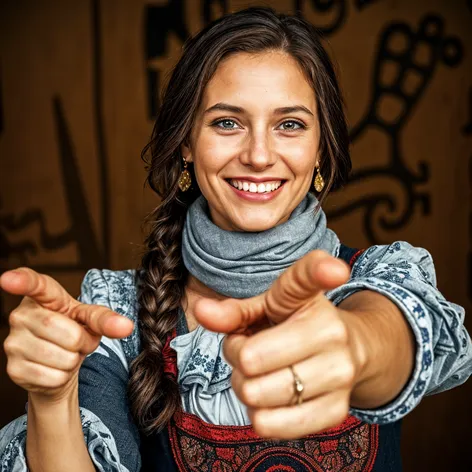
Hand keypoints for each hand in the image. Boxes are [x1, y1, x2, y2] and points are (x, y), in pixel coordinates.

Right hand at [1, 268, 133, 401]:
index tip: (8, 279)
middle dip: (82, 342)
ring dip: (74, 360)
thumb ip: (107, 319)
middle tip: (78, 341)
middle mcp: (21, 316)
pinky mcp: (13, 369)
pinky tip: (55, 368)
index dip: (22, 281)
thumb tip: (125, 327)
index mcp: (42, 297)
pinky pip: (53, 376)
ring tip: (66, 353)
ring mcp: (13, 343)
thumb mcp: (91, 320)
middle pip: (66, 332)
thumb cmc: (74, 332)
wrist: (59, 365)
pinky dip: (63, 377)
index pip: (33, 285)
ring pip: (62, 358)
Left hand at [194, 250, 362, 439]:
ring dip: (245, 389)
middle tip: (250, 352)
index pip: (312, 277)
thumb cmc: (292, 326)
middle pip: (251, 358)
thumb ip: (231, 312)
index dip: (322, 271)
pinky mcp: (337, 410)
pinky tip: (271, 400)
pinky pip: (272, 425)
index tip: (334, 270)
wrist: (345, 353)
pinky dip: (259, 417)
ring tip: (261, 375)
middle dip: (237, 359)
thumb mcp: (263, 310)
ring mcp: (340, 372)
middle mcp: (333, 330)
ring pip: (257, 394)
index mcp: (309, 296)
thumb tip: (201, 311)